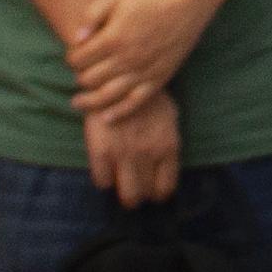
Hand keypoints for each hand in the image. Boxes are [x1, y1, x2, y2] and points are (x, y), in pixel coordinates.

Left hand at [66, 0, 216, 120]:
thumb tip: (76, 39)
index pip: (80, 59)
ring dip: (89, 101)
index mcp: (113, 38)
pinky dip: (118, 112)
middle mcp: (126, 59)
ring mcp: (143, 71)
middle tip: (79, 73)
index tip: (73, 56)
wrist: (188, 1)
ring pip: (108, 96)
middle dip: (79, 77)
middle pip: (90, 79)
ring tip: (77, 103)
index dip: (71, 59)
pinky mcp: (158, 78)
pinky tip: (106, 118)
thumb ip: (92, 15)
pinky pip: (135, 102)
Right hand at [85, 86, 181, 204]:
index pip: (165, 188)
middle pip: (145, 196)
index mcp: (168, 146)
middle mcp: (148, 155)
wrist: (118, 75)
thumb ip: (168, 141)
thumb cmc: (146, 96)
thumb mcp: (169, 115)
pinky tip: (106, 167)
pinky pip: (102, 181)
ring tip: (121, 182)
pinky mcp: (101, 150)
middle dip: (140, 195)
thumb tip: (166, 165)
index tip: (151, 190)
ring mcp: (124, 154)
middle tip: (135, 187)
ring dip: (123, 191)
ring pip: (126, 196)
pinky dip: (104, 178)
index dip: (157, 193)